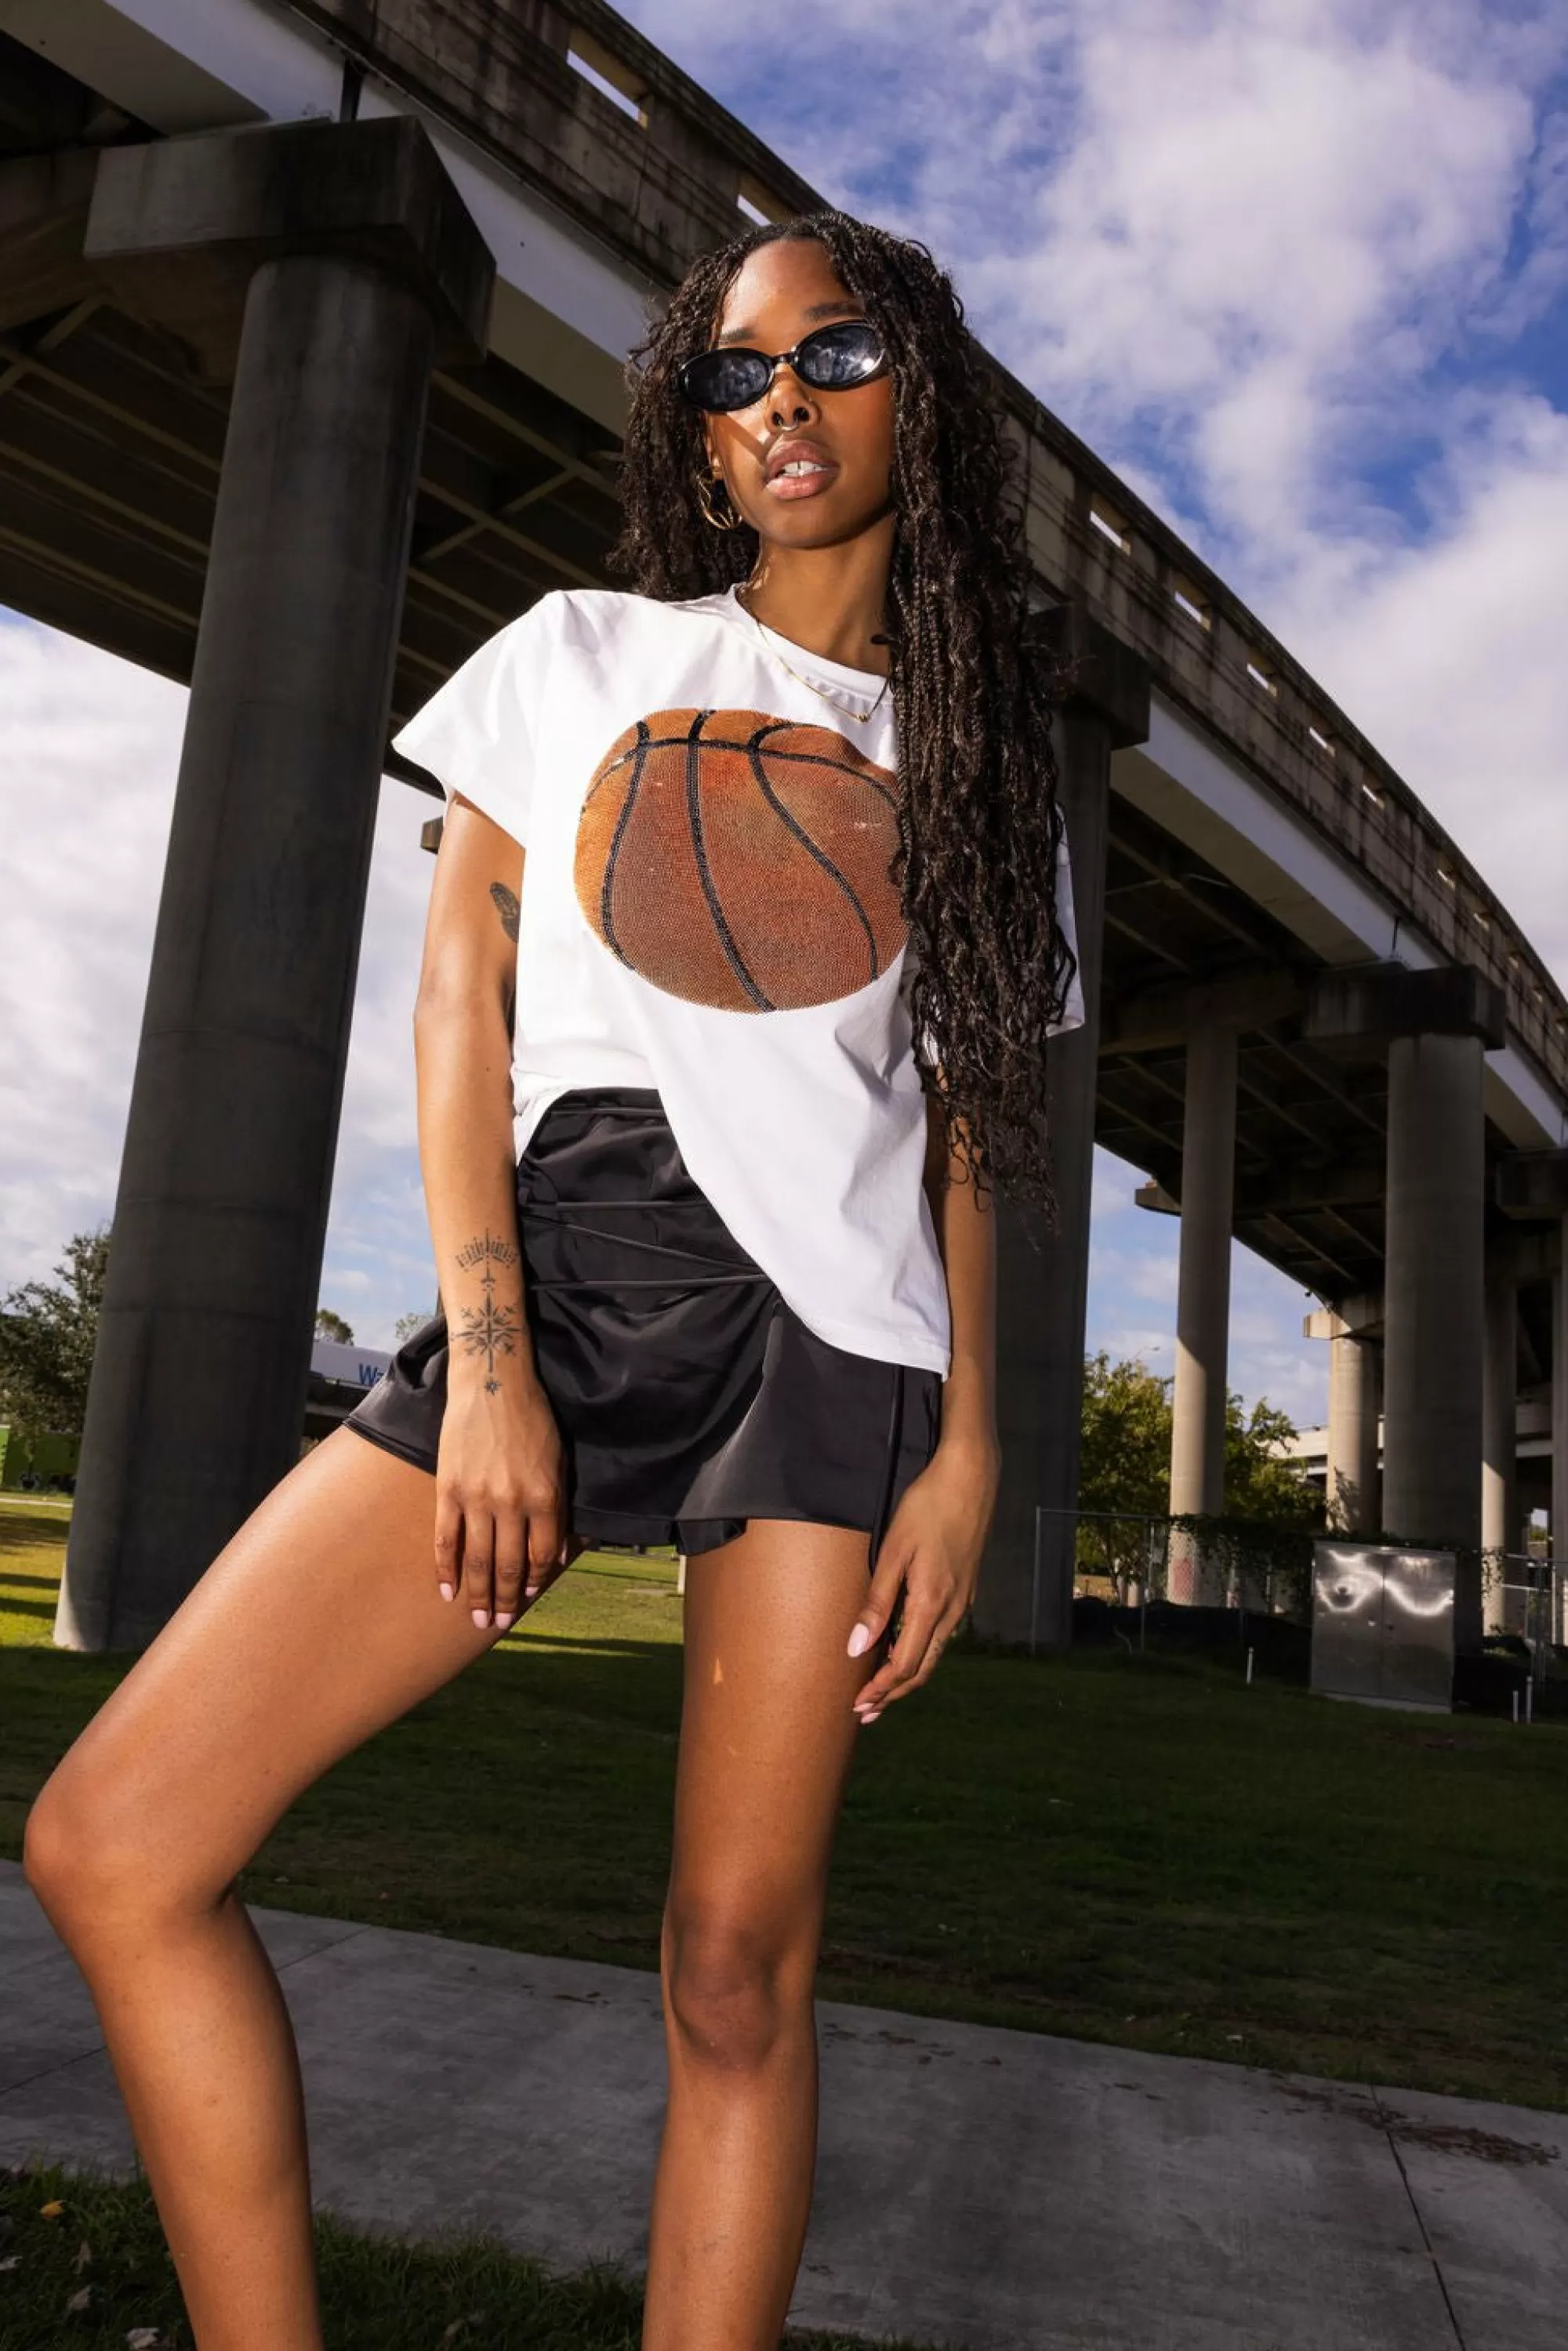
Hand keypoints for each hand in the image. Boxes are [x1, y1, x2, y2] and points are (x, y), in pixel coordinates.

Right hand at [433, 1375, 586, 1631]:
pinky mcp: (449, 1490)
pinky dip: (445, 1568)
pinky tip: (446, 1590)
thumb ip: (556, 1509)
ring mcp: (477, 1498)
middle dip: (507, 1599)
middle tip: (500, 1624)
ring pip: (477, 1559)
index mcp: (544, 1496)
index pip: (543, 1555)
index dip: (537, 1581)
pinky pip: (446, 1538)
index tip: (530, 1598)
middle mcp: (511, 1503)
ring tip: (477, 1618)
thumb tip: (553, 1556)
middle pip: (509, 1564)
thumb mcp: (557, 1463)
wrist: (492, 1384)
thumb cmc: (532, 1421)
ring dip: (479, 1594)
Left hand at [846, 1434, 1000, 1722]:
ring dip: (906, 1675)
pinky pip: (941, 1633)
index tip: (857, 1706)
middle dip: (893, 1694)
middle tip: (866, 1712)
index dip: (880, 1690)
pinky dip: (919, 1651)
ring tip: (881, 1689)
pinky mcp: (965, 1589)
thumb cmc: (927, 1508)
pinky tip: (903, 1646)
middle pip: (921, 1668)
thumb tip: (856, 1649)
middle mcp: (952, 1611)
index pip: (903, 1665)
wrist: (971, 1479)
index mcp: (931, 1604)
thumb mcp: (894, 1552)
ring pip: (934, 1652)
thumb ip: (877, 1603)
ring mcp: (962, 1601)